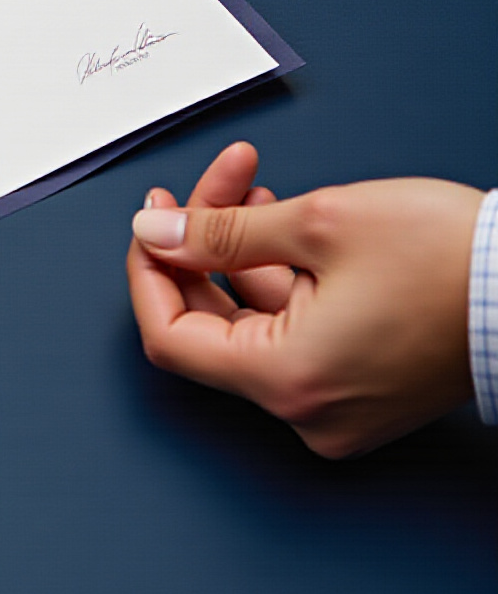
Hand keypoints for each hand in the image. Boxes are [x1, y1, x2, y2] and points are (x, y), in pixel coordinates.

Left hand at [127, 140, 483, 457]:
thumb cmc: (444, 258)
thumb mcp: (316, 223)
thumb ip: (220, 232)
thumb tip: (154, 236)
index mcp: (288, 381)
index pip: (172, 338)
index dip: (149, 273)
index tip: (151, 220)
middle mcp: (307, 410)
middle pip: (212, 327)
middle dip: (198, 245)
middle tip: (196, 187)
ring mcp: (337, 406)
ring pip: (253, 323)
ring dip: (240, 251)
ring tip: (250, 183)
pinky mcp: (361, 390)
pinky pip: (292, 334)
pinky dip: (278, 278)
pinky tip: (279, 221)